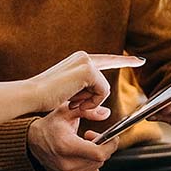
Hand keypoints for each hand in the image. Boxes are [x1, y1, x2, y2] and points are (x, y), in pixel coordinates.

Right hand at [27, 103, 119, 170]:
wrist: (32, 142)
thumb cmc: (51, 125)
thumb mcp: (66, 111)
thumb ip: (87, 110)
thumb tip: (106, 113)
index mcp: (66, 146)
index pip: (99, 153)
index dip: (111, 145)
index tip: (112, 136)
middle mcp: (66, 164)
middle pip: (99, 160)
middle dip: (101, 146)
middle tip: (90, 135)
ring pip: (96, 167)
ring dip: (95, 156)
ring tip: (82, 145)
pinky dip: (90, 165)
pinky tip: (79, 156)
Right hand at [28, 51, 144, 112]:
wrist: (31, 95)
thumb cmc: (45, 99)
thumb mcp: (71, 101)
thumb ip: (89, 103)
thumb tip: (106, 113)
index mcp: (78, 61)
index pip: (105, 59)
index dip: (123, 60)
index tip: (138, 60)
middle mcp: (83, 57)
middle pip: (109, 69)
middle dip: (113, 76)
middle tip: (130, 67)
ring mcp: (86, 62)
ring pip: (103, 87)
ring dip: (91, 101)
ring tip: (71, 102)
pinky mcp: (88, 70)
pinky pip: (102, 92)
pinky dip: (91, 102)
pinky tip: (75, 102)